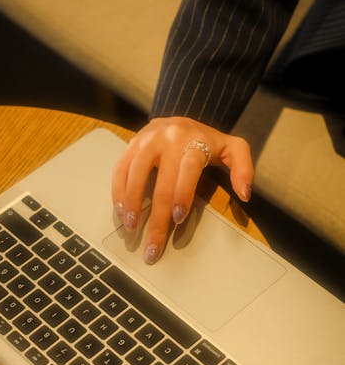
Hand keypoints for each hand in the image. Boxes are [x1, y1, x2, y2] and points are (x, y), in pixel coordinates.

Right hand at [112, 116, 253, 263]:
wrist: (180, 119)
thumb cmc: (206, 142)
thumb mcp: (232, 149)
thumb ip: (243, 168)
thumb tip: (245, 195)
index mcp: (194, 141)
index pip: (188, 169)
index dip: (182, 194)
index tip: (178, 218)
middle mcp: (167, 138)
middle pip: (160, 182)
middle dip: (157, 217)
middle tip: (154, 245)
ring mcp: (146, 140)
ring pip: (135, 173)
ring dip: (132, 203)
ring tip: (132, 227)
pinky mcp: (130, 145)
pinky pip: (120, 168)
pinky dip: (118, 191)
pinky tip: (121, 211)